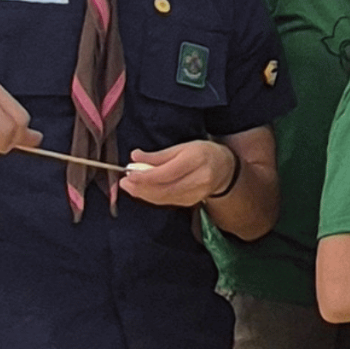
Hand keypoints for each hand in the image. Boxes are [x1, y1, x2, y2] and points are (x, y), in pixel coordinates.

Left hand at [120, 139, 234, 206]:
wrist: (225, 168)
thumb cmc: (202, 153)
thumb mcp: (182, 147)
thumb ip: (158, 155)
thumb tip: (135, 157)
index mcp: (196, 160)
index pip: (166, 173)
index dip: (145, 176)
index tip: (128, 174)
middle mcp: (199, 179)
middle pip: (164, 189)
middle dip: (141, 188)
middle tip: (125, 183)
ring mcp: (197, 193)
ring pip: (165, 198)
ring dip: (144, 194)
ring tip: (130, 187)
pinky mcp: (193, 201)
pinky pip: (169, 201)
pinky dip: (153, 197)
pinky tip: (144, 192)